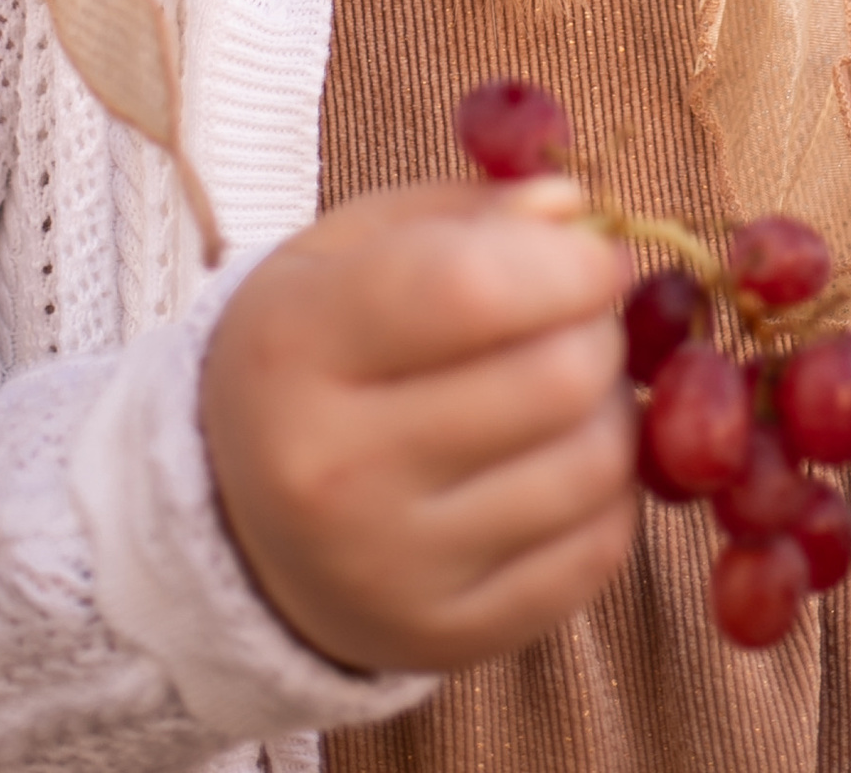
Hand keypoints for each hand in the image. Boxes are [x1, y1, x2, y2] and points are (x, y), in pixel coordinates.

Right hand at [201, 174, 635, 676]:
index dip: (567, 261)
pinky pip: (598, 553)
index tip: (599, 252)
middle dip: (598, 328)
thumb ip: (465, 216)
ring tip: (572, 386)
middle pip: (552, 378)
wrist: (238, 525)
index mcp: (297, 348)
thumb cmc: (314, 355)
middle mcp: (336, 472)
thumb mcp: (350, 252)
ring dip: (612, 407)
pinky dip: (610, 491)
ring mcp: (393, 570)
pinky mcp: (448, 639)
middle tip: (581, 317)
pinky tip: (564, 459)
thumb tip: (576, 212)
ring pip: (590, 466)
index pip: (470, 290)